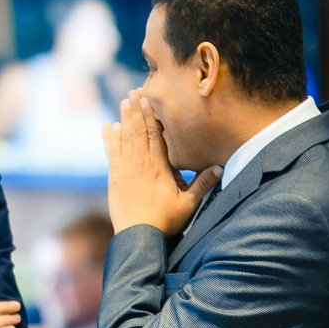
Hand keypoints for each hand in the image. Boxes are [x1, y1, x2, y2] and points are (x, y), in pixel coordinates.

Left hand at [102, 89, 220, 234]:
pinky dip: (110, 139)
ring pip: (125, 138)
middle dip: (137, 110)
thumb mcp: (188, 203)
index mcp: (159, 167)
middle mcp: (141, 163)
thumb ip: (203, 183)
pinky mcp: (115, 178)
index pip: (156, 135)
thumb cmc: (165, 220)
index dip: (152, 115)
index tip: (149, 99)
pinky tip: (108, 126)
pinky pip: (112, 153)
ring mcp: (126, 169)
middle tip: (135, 92)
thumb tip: (220, 167)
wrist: (138, 236)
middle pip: (139, 131)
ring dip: (124, 119)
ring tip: (124, 101)